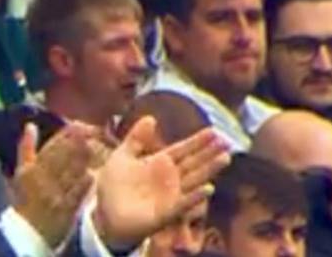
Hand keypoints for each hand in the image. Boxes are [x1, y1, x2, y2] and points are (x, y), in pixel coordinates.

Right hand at [12, 122, 97, 246]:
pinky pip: (79, 191)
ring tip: (96, 145)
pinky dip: (87, 181)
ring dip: (86, 158)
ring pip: (74, 170)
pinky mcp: (68, 207)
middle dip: (79, 142)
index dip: (66, 134)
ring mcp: (58, 192)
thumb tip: (30, 126)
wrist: (28, 232)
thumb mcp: (20, 172)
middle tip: (92, 129)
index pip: (52, 146)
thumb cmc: (24, 199)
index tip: (77, 125)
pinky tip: (94, 172)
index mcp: (33, 169)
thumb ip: (26, 148)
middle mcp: (46, 178)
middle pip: (65, 156)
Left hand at [93, 117, 229, 248]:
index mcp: (160, 163)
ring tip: (225, 158)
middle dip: (210, 153)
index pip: (183, 150)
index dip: (197, 141)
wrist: (104, 213)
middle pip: (194, 163)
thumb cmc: (114, 186)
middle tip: (227, 142)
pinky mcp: (165, 214)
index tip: (214, 131)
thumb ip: (136, 138)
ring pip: (194, 180)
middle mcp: (170, 179)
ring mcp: (170, 196)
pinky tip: (208, 188)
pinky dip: (194, 197)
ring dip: (209, 170)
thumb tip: (151, 117)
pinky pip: (182, 205)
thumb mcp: (122, 156)